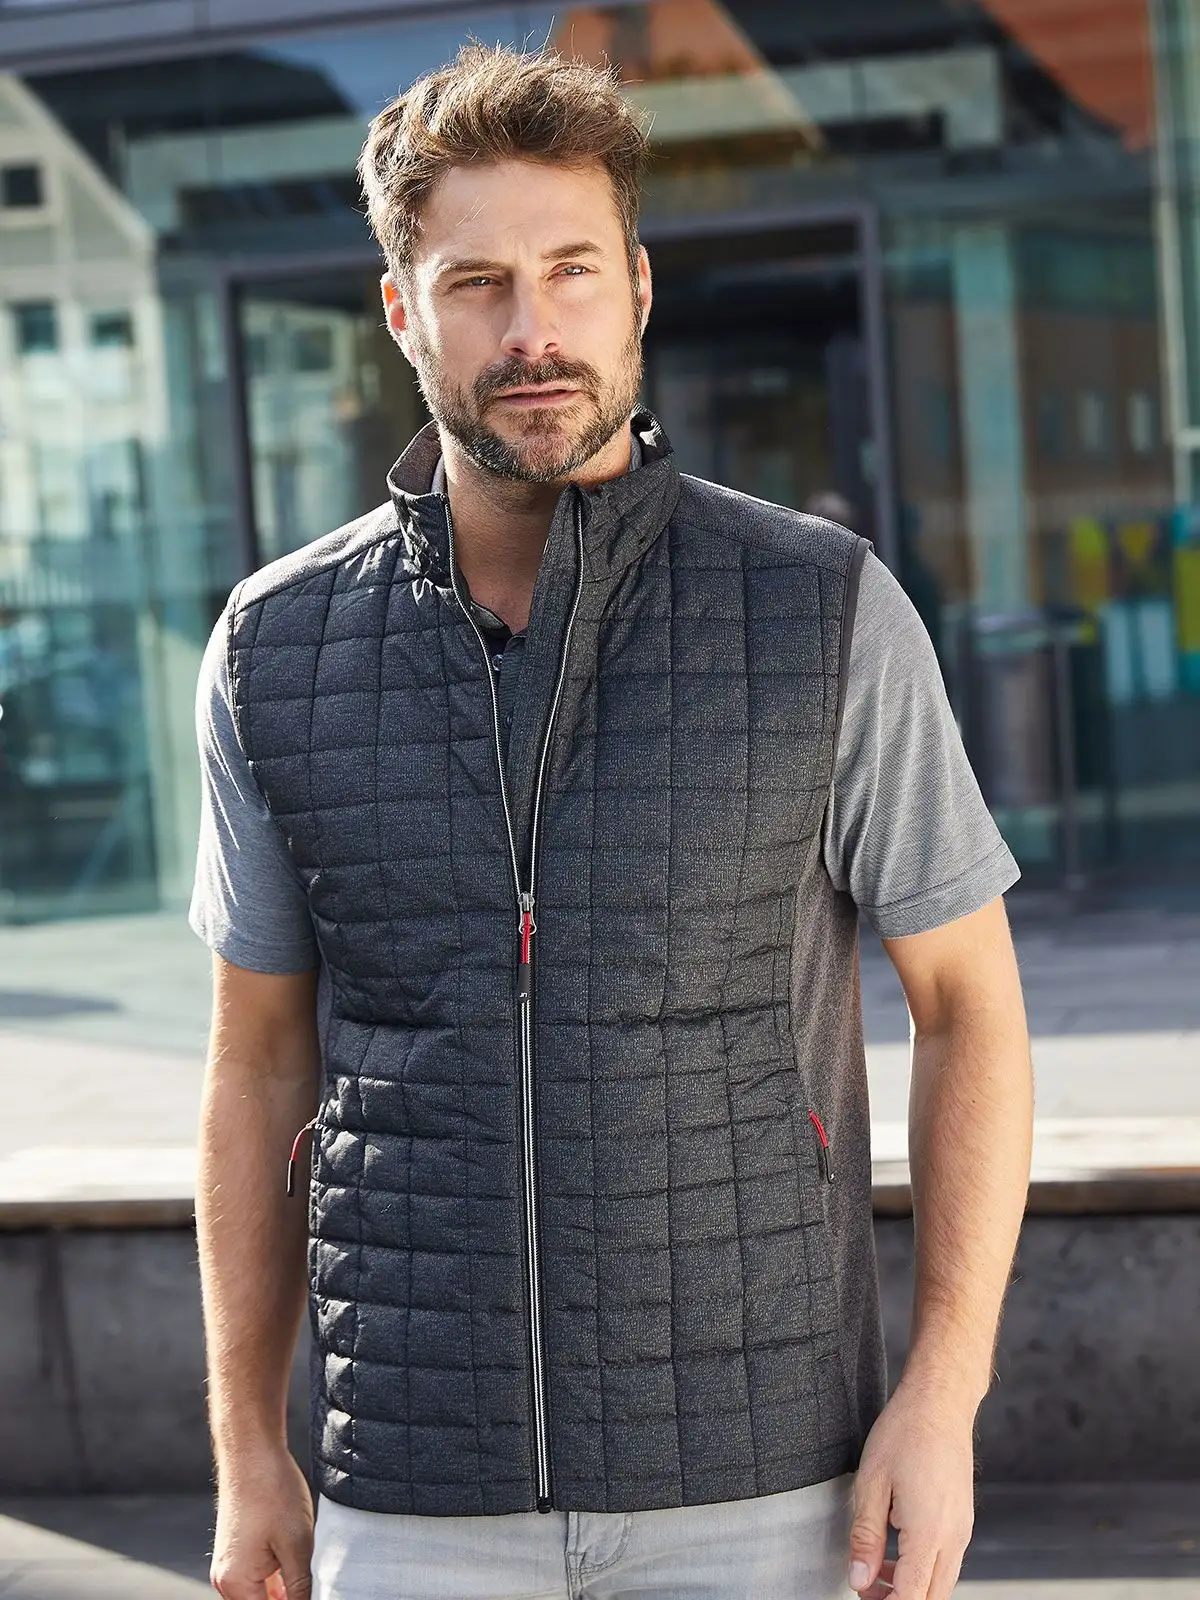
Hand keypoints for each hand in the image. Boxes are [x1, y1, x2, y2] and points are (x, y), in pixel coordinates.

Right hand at [210, 1445, 314, 1599]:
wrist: (251, 1452)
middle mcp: (225, 1580)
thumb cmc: (272, 1491)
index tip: (315, 1594)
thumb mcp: (298, 1545)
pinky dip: (275, 1581)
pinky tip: (295, 1568)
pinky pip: (255, 1580)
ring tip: (306, 1573)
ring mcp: (227, 1566)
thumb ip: (301, 1588)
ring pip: (259, 1596)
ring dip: (282, 1593)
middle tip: (314, 1584)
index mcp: (237, 1584)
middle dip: (288, 1599)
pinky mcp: (234, 1553)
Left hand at [846, 1376, 975, 1599]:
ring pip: (941, 1582)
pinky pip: (946, 1560)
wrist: (940, 1402)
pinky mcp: (963, 1519)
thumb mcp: (871, 1483)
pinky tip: (896, 1546)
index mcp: (929, 1533)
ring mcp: (963, 1529)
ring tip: (875, 1568)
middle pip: (932, 1597)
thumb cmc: (904, 1433)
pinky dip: (923, 1568)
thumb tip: (859, 1580)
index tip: (862, 1596)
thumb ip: (865, 1537)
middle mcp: (953, 1538)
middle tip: (866, 1586)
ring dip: (911, 1586)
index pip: (912, 1598)